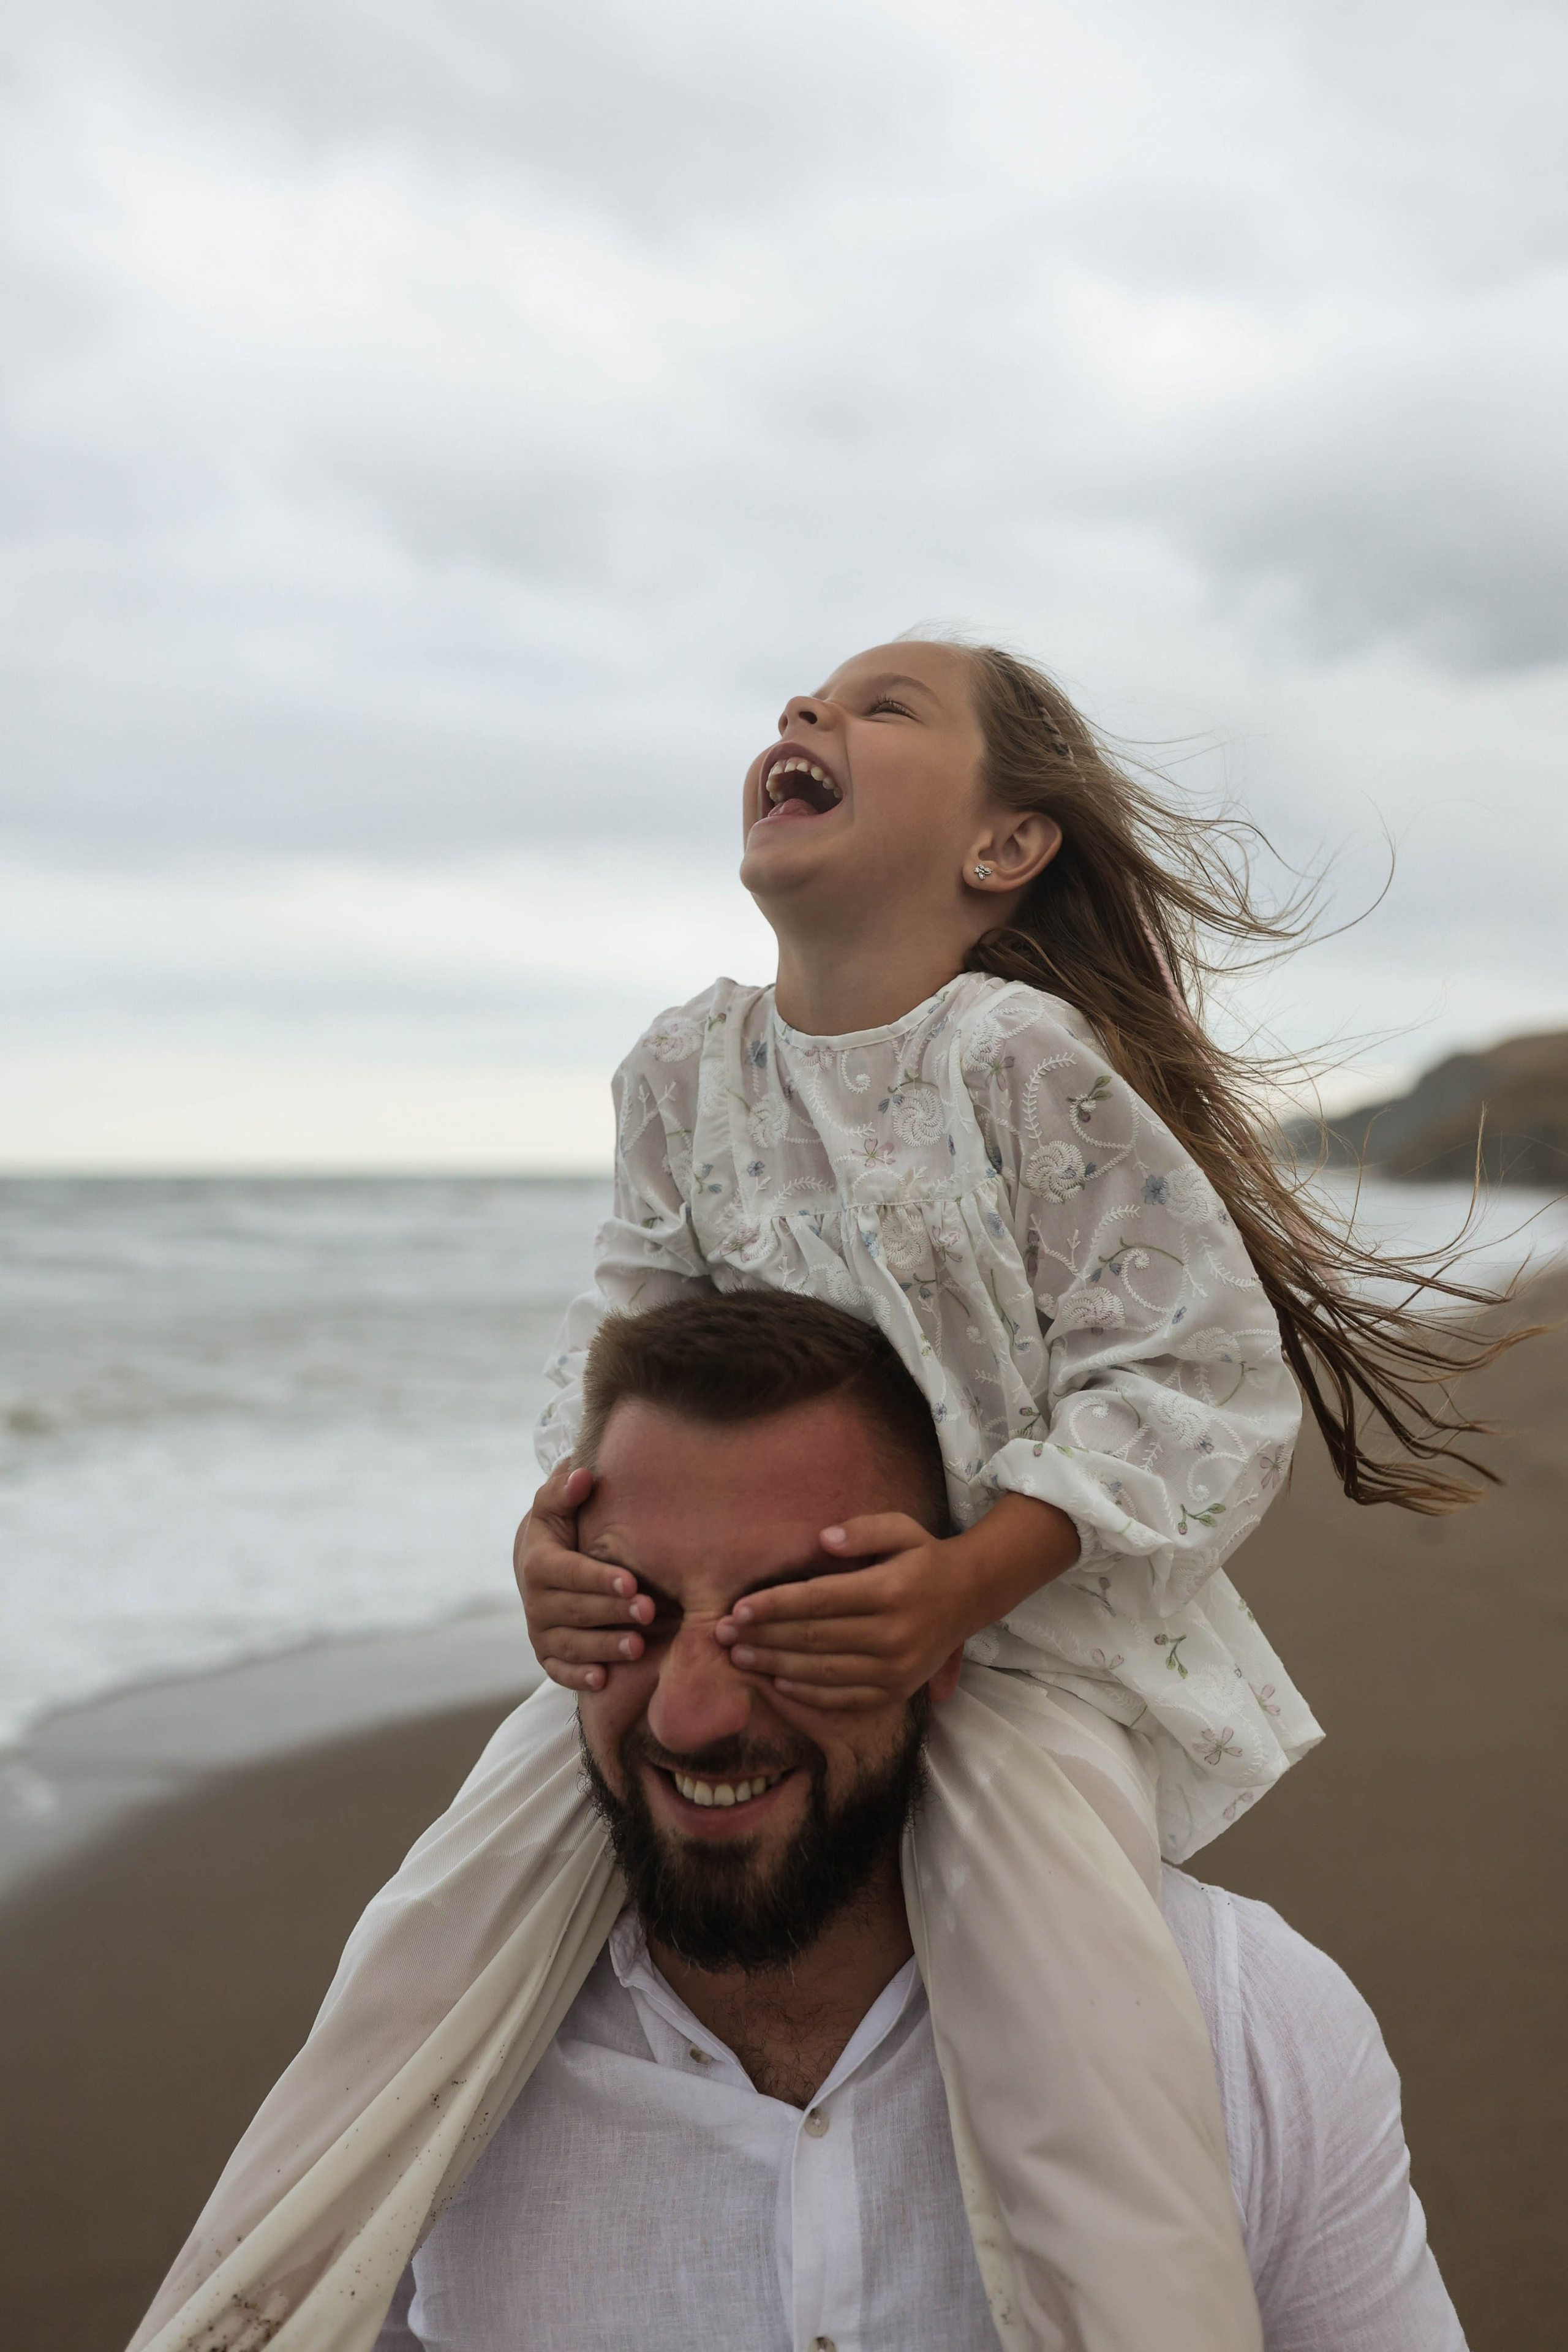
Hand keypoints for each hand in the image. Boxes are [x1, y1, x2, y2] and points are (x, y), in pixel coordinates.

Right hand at [515, 1461, 654, 1692]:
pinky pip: (560, 1671)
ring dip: (604, 1648)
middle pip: (577, 1611)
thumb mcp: (556, 1507)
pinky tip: (603, 1680)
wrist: (538, 1565)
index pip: (570, 1573)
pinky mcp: (547, 1655)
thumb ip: (564, 1490)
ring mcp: (541, 1632)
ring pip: (572, 1645)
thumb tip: (581, 1474)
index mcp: (538, 1563)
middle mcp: (536, 1602)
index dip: (600, 1579)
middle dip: (613, 1612)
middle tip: (650, 1612)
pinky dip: (578, 1677)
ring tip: (638, 1647)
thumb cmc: (561, 1529)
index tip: (631, 1581)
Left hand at [715, 1513, 970, 1710]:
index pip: (819, 1600)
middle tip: (723, 1635)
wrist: (972, 1595)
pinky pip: (845, 1698)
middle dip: (763, 1636)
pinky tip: (779, 1682)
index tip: (737, 1607)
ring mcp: (896, 1668)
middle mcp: (893, 1634)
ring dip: (775, 1665)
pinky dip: (809, 1693)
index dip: (774, 1605)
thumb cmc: (925, 1557)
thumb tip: (822, 1540)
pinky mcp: (897, 1690)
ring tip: (741, 1657)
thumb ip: (862, 1530)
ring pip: (823, 1671)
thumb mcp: (902, 1528)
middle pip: (813, 1638)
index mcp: (889, 1590)